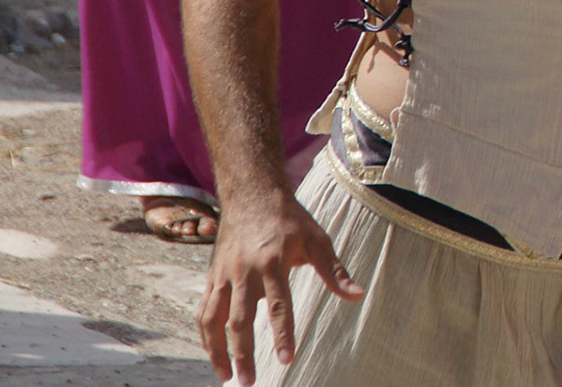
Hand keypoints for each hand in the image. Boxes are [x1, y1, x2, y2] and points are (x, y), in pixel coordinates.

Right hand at [196, 191, 362, 385]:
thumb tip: (358, 294)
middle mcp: (244, 271)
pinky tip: (213, 354)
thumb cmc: (290, 219)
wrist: (252, 195)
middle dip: (243, 353)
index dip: (282, 334)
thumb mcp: (317, 239)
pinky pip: (203, 310)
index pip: (278, 305)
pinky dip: (205, 335)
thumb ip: (335, 271)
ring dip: (217, 351)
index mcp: (273, 261)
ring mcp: (224, 274)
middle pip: (239, 319)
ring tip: (226, 377)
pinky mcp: (212, 276)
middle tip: (248, 382)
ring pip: (214, 319)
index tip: (286, 360)